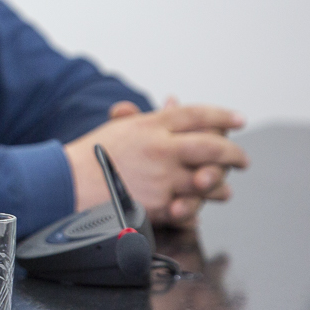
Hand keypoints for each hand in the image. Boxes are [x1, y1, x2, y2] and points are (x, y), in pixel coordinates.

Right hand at [64, 101, 247, 226]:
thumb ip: (151, 118)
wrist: (68, 185)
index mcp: (151, 125)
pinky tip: (202, 204)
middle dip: (234, 153)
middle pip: (213, 145)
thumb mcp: (121, 127)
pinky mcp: (160, 203)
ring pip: (209, 179)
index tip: (238, 120)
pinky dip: (198, 206)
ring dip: (220, 184)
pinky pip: (191, 205)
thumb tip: (174, 102)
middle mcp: (161, 148)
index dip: (223, 116)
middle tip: (242, 159)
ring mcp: (163, 177)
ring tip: (222, 186)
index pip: (197, 115)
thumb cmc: (91, 157)